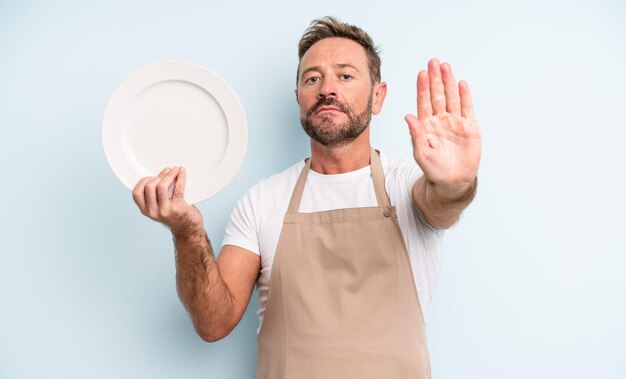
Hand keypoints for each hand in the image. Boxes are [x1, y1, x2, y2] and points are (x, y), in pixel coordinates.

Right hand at [132, 166, 203, 237]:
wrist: (188, 229)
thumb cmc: (174, 215)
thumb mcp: (158, 208)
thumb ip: (154, 197)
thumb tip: (157, 175)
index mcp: (146, 210)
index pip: (137, 193)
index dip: (143, 181)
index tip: (152, 176)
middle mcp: (153, 211)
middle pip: (149, 186)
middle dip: (159, 176)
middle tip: (168, 171)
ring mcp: (165, 210)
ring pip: (161, 186)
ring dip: (169, 175)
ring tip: (175, 170)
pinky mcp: (177, 208)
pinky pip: (178, 188)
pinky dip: (180, 177)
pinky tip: (182, 172)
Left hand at [404, 58, 480, 194]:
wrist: (453, 180)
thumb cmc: (434, 169)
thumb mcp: (421, 153)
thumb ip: (416, 134)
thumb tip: (407, 116)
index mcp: (426, 125)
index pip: (424, 102)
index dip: (422, 88)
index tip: (421, 73)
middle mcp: (440, 120)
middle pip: (438, 95)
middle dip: (435, 78)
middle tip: (433, 62)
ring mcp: (455, 122)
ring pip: (452, 98)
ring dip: (449, 82)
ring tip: (446, 66)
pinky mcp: (469, 127)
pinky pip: (467, 108)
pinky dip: (465, 96)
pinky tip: (461, 83)